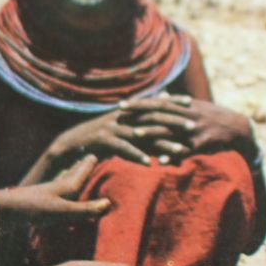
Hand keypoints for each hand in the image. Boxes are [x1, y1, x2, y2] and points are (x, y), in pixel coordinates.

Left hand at [0, 155, 111, 229]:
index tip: (96, 153)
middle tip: (88, 157)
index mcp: (62, 187)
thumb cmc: (32, 209)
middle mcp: (53, 188)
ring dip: (68, 177)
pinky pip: (51, 196)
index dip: (88, 166)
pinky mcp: (33, 205)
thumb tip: (108, 202)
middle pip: (70, 175)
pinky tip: (53, 196)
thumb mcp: (61, 211)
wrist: (0, 211)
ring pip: (59, 183)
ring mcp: (42, 195)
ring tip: (73, 172)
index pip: (79, 174)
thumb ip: (84, 209)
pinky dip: (57, 192)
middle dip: (80, 168)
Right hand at [33, 95, 196, 172]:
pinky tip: (149, 164)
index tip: (191, 103)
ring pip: (142, 135)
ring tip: (179, 151)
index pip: (153, 103)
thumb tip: (159, 105)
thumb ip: (141, 117)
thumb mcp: (121, 124)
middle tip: (193, 128)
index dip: (172, 102)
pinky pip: (123, 149)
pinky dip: (136, 156)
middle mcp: (122, 116)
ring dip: (161, 144)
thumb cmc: (101, 135)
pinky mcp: (104, 140)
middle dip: (173, 122)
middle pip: (152, 118)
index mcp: (127, 111)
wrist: (72, 143)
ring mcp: (113, 127)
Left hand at [120, 96, 254, 157]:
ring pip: (170, 130)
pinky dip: (173, 154)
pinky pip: (186, 150)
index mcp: (184, 106)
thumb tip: (162, 95)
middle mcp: (187, 115)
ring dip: (152, 133)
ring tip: (135, 135)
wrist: (237, 128)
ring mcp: (195, 129)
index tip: (122, 104)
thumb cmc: (213, 117)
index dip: (139, 103)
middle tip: (119, 116)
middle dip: (138, 114)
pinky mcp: (203, 142)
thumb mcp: (196, 106)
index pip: (157, 102)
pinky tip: (160, 160)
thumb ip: (177, 102)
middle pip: (159, 113)